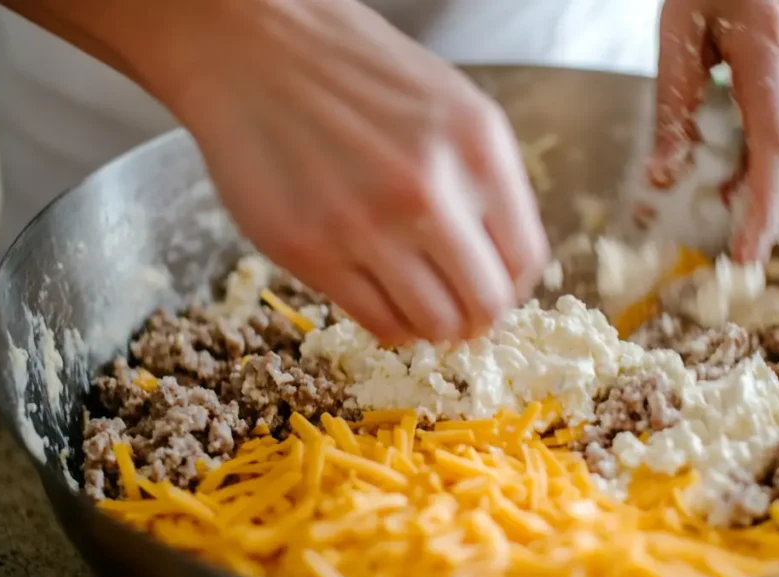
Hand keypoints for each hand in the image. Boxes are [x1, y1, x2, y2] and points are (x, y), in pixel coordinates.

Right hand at [151, 0, 547, 344]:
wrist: (253, 48)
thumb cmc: (355, 75)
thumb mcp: (450, 107)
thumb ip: (484, 182)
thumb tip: (500, 266)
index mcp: (476, 146)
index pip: (525, 259)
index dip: (512, 287)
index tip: (495, 288)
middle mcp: (428, 190)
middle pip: (485, 304)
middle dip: (477, 317)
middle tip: (459, 311)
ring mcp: (367, 225)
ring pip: (433, 325)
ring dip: (433, 326)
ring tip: (417, 301)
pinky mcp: (311, 252)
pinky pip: (377, 322)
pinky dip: (390, 324)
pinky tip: (381, 296)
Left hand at [651, 0, 778, 261]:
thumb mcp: (678, 31)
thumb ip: (673, 108)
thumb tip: (665, 178)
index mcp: (773, 40)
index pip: (777, 149)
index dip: (763, 210)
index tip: (745, 251)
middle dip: (770, 202)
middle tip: (729, 224)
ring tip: (736, 180)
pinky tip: (762, 140)